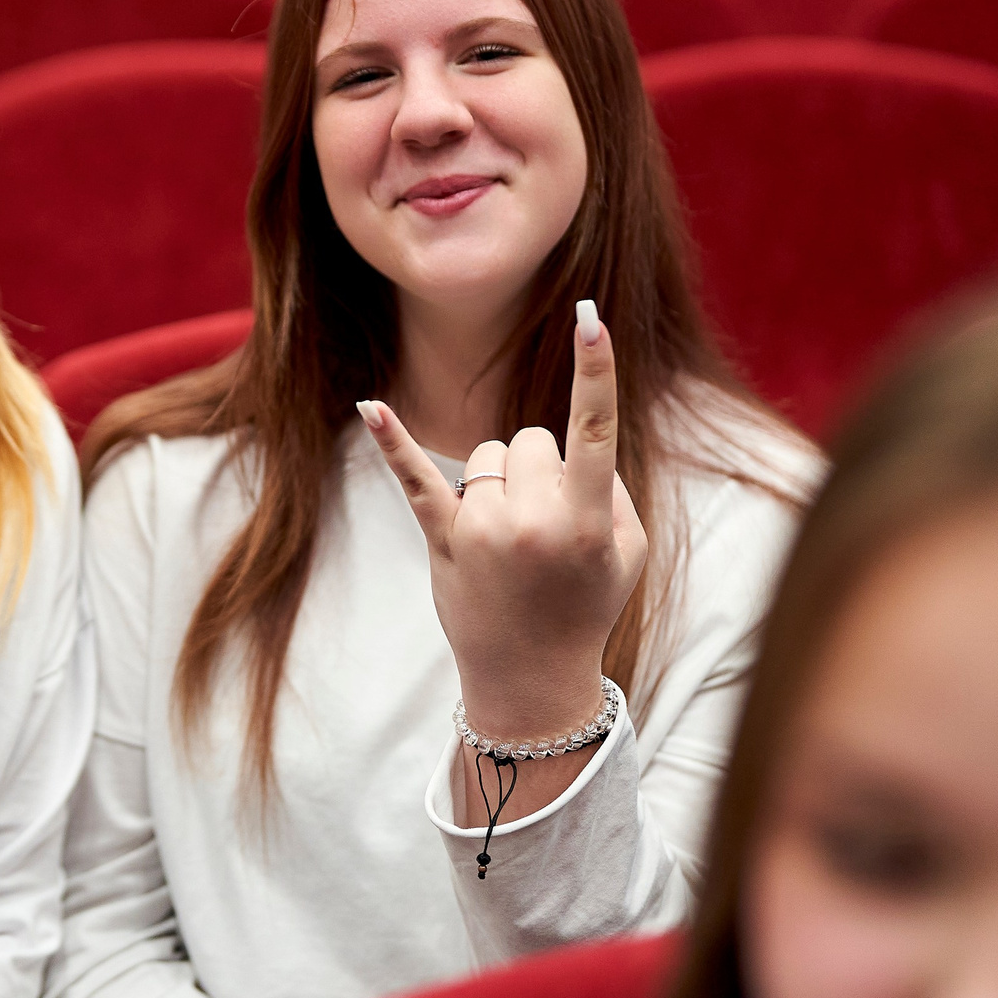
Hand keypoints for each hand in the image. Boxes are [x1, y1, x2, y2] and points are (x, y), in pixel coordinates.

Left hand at [357, 301, 647, 740]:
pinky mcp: (442, 540)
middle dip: (542, 469)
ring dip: (501, 483)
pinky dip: (393, 443)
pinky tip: (369, 406)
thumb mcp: (628, 552)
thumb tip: (576, 442)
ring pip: (490, 455)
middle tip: (546, 527)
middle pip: (533, 440)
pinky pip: (415, 480)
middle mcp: (532, 521)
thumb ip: (610, 489)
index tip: (589, 317)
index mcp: (585, 521)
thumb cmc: (585, 606)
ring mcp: (482, 530)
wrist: (531, 680)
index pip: (594, 429)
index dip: (595, 370)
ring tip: (511, 538)